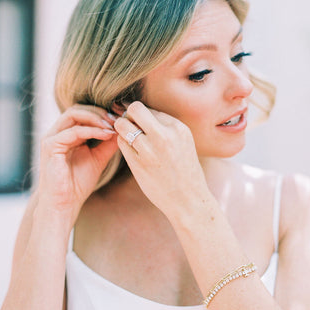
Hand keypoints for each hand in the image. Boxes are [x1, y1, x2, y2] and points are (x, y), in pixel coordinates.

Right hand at [37, 105, 118, 225]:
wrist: (65, 204)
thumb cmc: (78, 184)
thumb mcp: (98, 159)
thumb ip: (107, 144)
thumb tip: (122, 129)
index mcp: (66, 134)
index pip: (83, 112)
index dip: (102, 112)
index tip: (121, 118)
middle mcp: (57, 132)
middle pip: (78, 109)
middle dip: (100, 112)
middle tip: (118, 119)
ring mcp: (51, 137)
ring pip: (74, 114)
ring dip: (96, 117)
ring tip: (113, 125)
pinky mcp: (50, 146)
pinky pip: (73, 131)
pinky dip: (91, 130)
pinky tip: (106, 134)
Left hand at [114, 101, 207, 219]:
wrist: (188, 200)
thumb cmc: (185, 173)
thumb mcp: (184, 143)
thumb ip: (166, 129)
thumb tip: (141, 115)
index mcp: (178, 128)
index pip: (151, 109)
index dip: (142, 117)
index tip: (142, 127)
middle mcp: (164, 135)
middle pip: (135, 109)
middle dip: (129, 116)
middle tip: (130, 127)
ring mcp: (150, 149)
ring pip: (123, 125)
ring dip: (122, 129)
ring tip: (129, 140)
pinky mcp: (138, 163)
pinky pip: (121, 143)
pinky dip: (123, 144)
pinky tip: (131, 152)